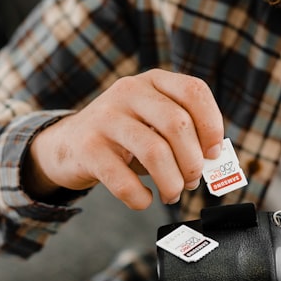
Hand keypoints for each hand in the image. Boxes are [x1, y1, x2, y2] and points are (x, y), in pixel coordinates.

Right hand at [24, 69, 223, 209]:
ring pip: (154, 152)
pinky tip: (144, 199)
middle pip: (177, 124)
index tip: (213, 154)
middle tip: (192, 181)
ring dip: (172, 182)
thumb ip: (184, 135)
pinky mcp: (88, 148)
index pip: (194, 92)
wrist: (67, 144)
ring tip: (172, 194)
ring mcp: (105, 118)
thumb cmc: (123, 138)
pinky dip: (140, 198)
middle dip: (192, 161)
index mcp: (153, 81)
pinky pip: (123, 180)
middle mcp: (129, 92)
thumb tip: (214, 164)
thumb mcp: (152, 123)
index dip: (212, 125)